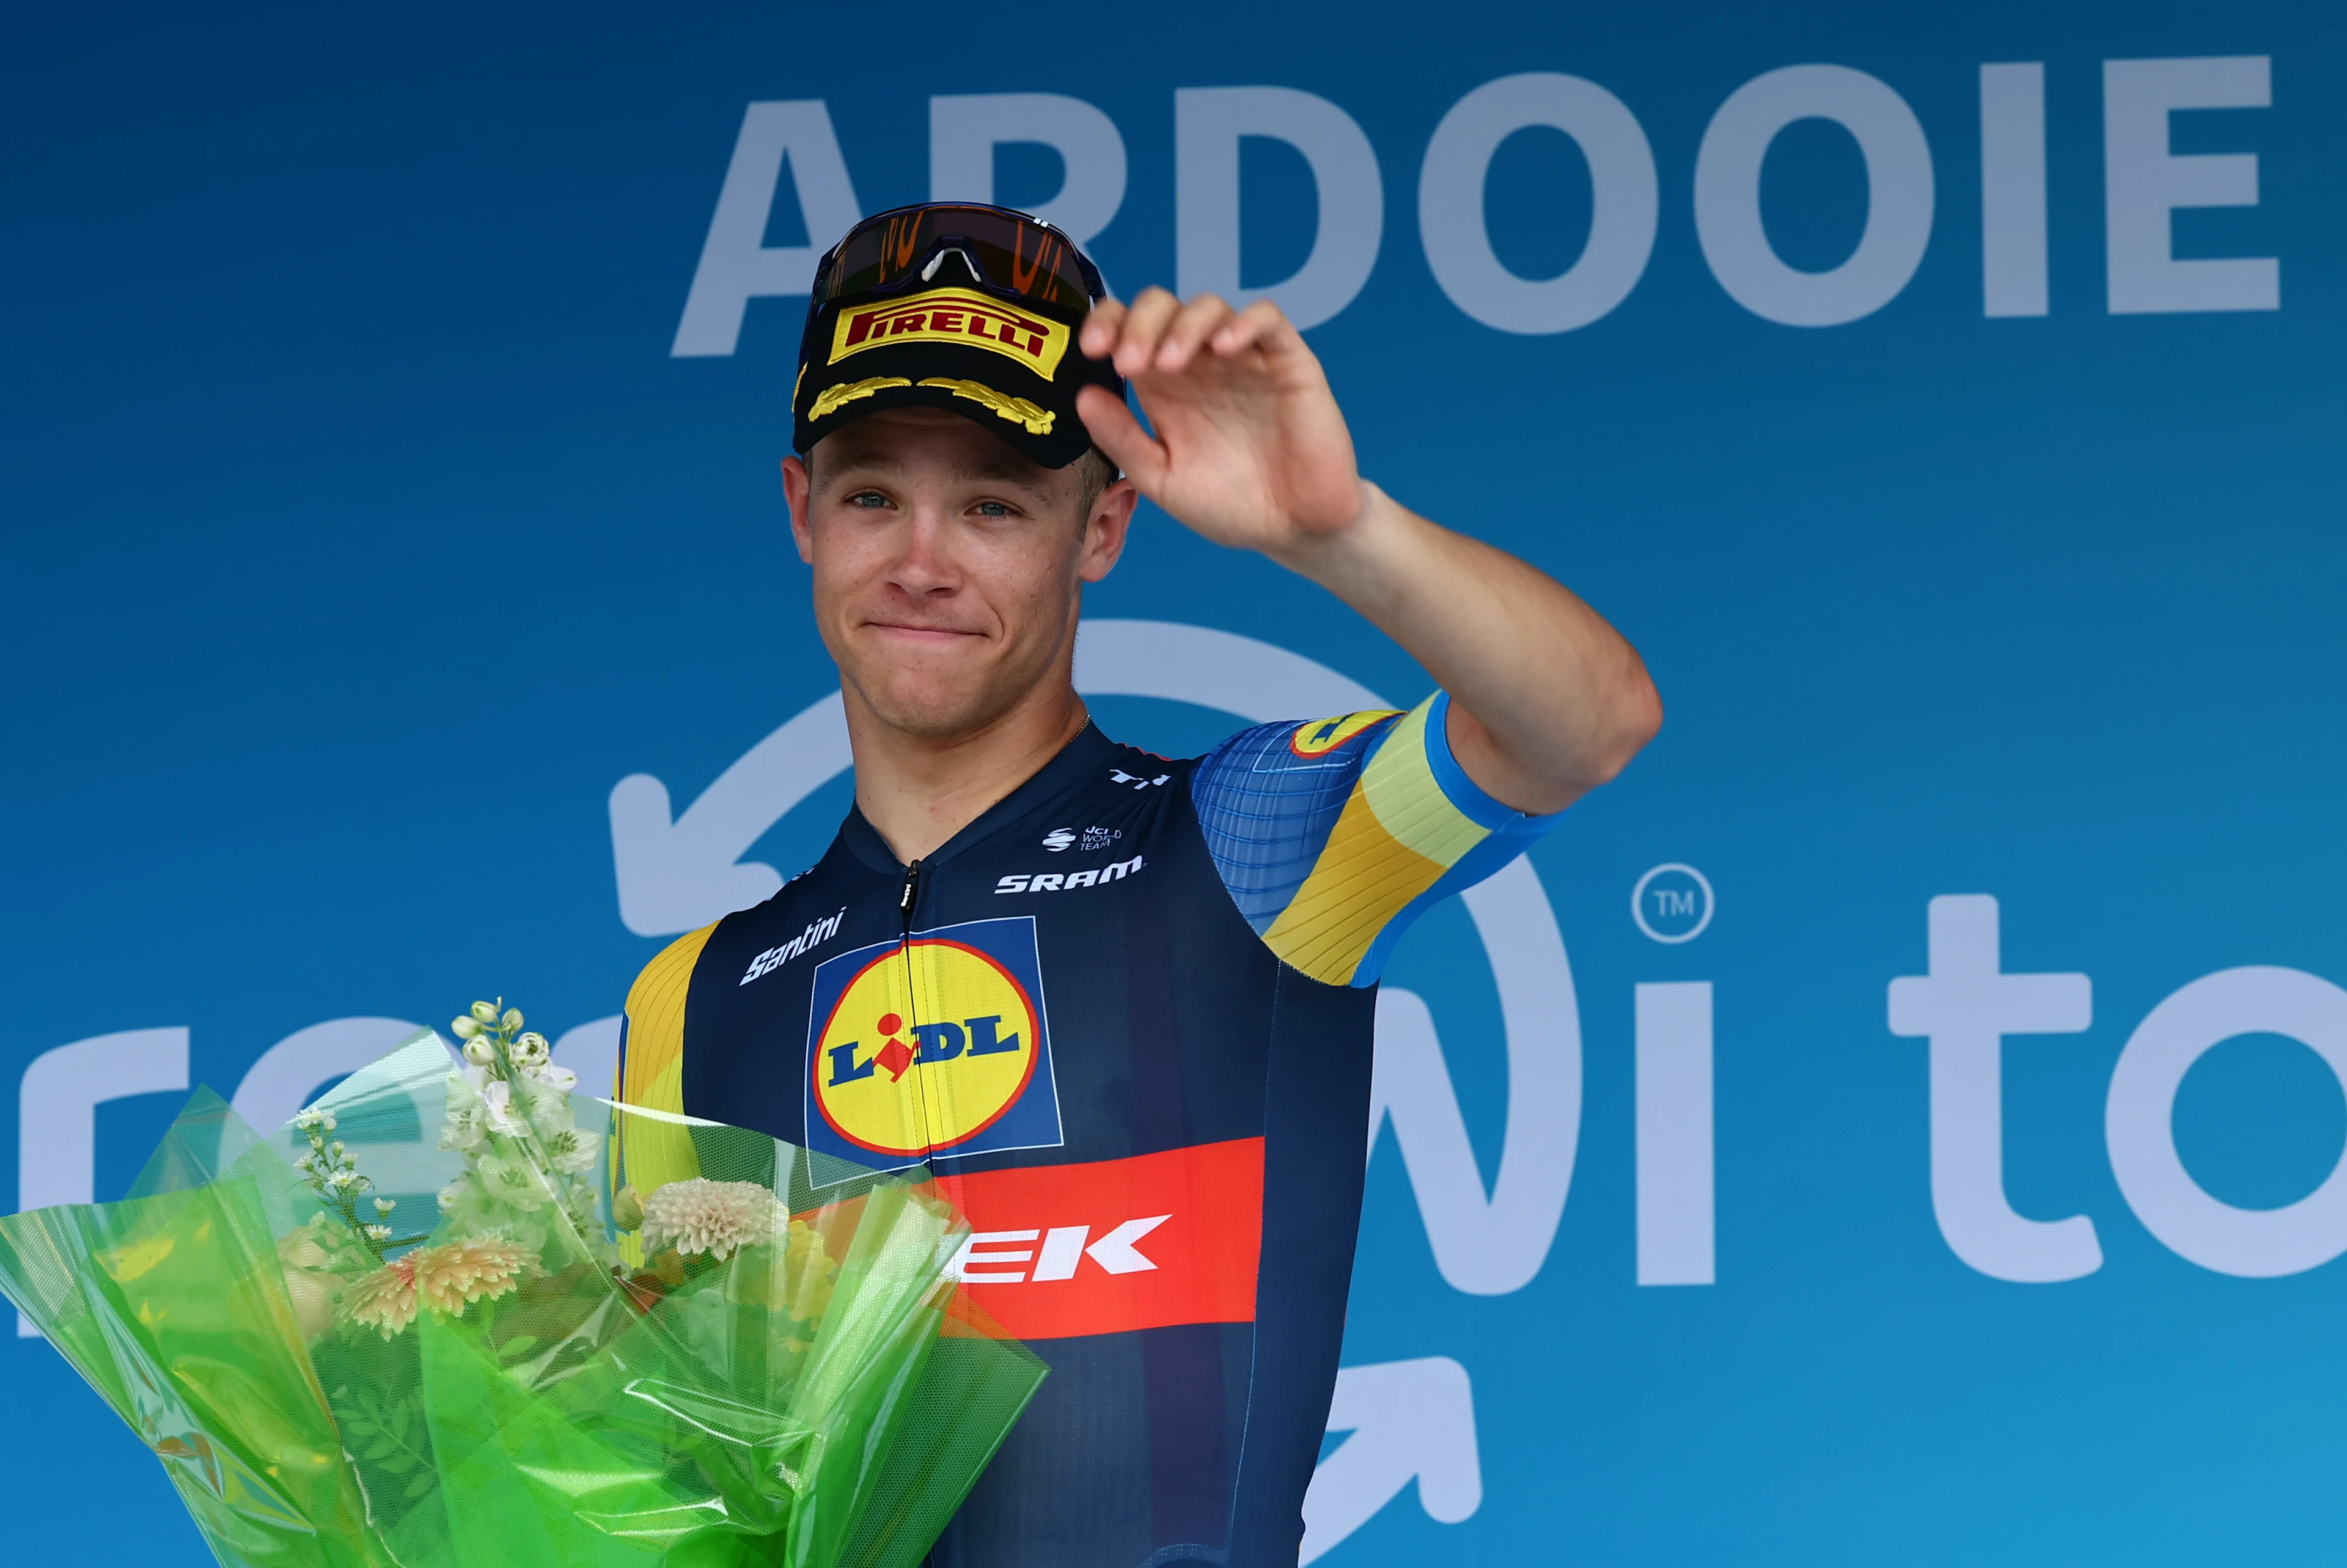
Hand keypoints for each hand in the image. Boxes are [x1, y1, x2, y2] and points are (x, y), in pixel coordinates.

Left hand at [1075, 290, 1365, 562]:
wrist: (1294, 528)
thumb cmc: (1229, 504)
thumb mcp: (1162, 478)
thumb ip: (1122, 439)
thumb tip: (1083, 396)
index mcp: (1162, 386)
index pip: (1126, 329)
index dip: (1106, 325)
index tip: (1091, 350)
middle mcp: (1199, 363)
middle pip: (1162, 308)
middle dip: (1138, 325)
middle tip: (1129, 363)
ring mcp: (1243, 358)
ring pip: (1209, 306)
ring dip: (1182, 327)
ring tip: (1168, 365)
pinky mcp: (1288, 362)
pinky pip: (1267, 320)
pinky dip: (1244, 323)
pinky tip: (1224, 348)